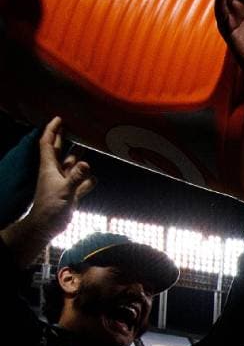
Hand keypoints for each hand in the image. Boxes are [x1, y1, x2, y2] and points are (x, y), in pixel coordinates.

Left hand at [28, 116, 94, 234]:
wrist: (48, 226)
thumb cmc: (51, 208)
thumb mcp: (65, 192)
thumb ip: (77, 178)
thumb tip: (87, 164)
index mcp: (49, 167)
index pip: (48, 144)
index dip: (52, 130)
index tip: (59, 119)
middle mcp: (56, 172)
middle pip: (60, 150)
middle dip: (66, 138)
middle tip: (75, 125)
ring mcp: (64, 182)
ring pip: (73, 165)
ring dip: (80, 156)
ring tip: (90, 145)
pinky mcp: (72, 192)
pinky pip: (82, 182)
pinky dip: (88, 179)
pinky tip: (94, 178)